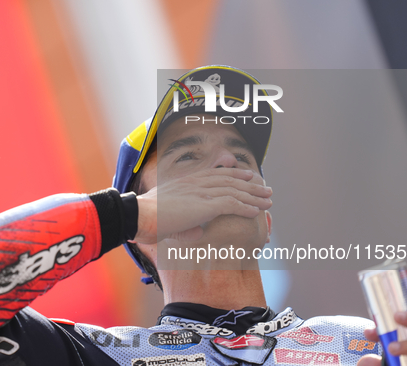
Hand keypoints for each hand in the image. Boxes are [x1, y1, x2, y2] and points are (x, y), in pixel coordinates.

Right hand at [132, 167, 271, 244]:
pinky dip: (245, 207)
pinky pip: (231, 204)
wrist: (138, 215)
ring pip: (235, 191)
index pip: (217, 174)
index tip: (248, 175)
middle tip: (266, 187)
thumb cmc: (146, 219)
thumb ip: (186, 225)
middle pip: (230, 180)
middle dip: (251, 184)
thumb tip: (199, 232)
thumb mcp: (168, 219)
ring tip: (268, 200)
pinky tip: (256, 211)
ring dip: (254, 196)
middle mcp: (196, 184)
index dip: (235, 174)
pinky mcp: (204, 205)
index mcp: (187, 182)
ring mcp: (200, 193)